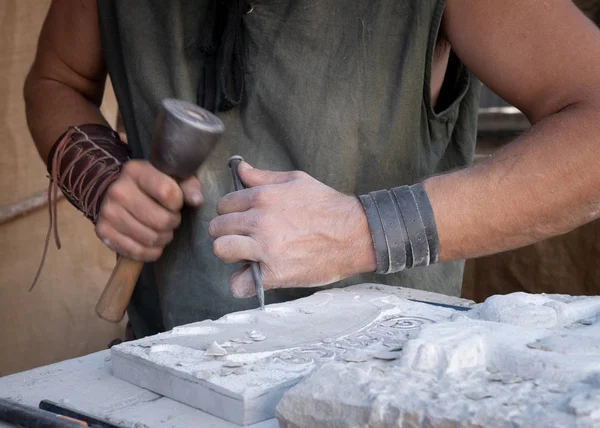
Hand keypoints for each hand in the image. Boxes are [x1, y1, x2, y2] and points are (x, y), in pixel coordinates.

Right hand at [95, 160, 202, 260]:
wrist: (112, 190)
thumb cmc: (149, 184)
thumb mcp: (170, 176)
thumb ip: (187, 185)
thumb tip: (196, 201)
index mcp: (136, 171)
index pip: (167, 192)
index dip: (178, 203)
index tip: (176, 203)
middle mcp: (118, 191)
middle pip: (161, 220)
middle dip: (173, 223)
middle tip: (171, 219)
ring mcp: (109, 213)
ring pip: (151, 238)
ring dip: (163, 238)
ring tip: (162, 230)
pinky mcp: (104, 232)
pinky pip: (138, 252)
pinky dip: (151, 251)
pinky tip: (152, 242)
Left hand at [209, 161, 376, 297]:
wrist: (356, 234)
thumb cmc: (328, 206)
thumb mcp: (296, 181)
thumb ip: (263, 176)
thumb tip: (239, 168)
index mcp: (263, 197)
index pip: (224, 204)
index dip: (231, 212)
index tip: (242, 220)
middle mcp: (260, 221)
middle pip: (217, 228)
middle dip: (228, 232)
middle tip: (245, 237)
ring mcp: (266, 248)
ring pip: (222, 250)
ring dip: (231, 254)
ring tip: (248, 254)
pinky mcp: (275, 273)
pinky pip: (240, 284)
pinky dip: (243, 284)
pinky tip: (254, 277)